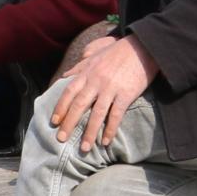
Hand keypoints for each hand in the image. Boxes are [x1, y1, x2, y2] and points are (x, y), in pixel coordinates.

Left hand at [47, 32, 160, 153]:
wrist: (143, 46)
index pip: (69, 92)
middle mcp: (96, 81)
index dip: (60, 107)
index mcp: (88, 72)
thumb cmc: (118, 51)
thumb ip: (79, 66)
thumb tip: (64, 76)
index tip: (53, 121)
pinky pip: (116, 114)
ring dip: (89, 133)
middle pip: (79, 105)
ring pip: (97, 114)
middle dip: (69, 123)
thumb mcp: (96, 55)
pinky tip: (106, 141)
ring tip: (84, 149)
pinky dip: (110, 129)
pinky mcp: (126, 94)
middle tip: (61, 139)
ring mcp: (111, 88)